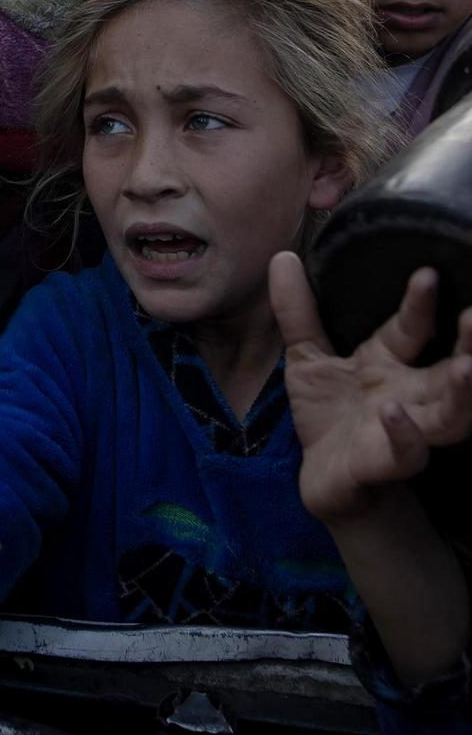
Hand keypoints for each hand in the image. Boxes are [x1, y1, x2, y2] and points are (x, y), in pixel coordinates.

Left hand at [272, 252, 471, 522]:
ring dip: (461, 393)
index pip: (411, 327)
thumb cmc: (327, 413)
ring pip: (449, 415)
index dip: (420, 303)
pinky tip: (397, 411)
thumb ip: (296, 311)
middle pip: (452, 370)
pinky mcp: (387, 463)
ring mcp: (405, 431)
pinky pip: (408, 451)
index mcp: (390, 361)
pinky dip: (406, 434)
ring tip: (468, 367)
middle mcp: (410, 394)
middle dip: (469, 346)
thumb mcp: (307, 356)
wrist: (322, 479)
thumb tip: (281, 255)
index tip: (426, 272)